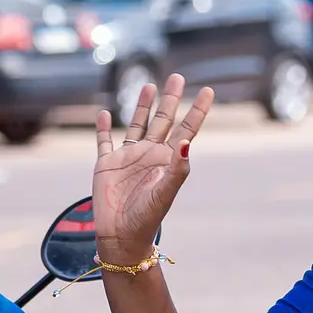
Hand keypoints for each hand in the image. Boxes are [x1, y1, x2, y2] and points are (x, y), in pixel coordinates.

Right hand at [93, 73, 212, 263]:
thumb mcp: (165, 193)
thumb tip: (186, 142)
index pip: (186, 129)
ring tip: (150, 85)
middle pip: (163, 120)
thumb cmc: (147, 218)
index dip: (197, 111)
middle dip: (171, 99)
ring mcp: (128, 157)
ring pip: (137, 124)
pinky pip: (104, 141)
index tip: (209, 91)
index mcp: (167, 159)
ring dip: (142, 105)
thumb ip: (177, 169)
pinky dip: (103, 128)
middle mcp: (150, 154)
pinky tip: (104, 113)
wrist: (121, 236)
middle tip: (178, 76)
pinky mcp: (107, 164)